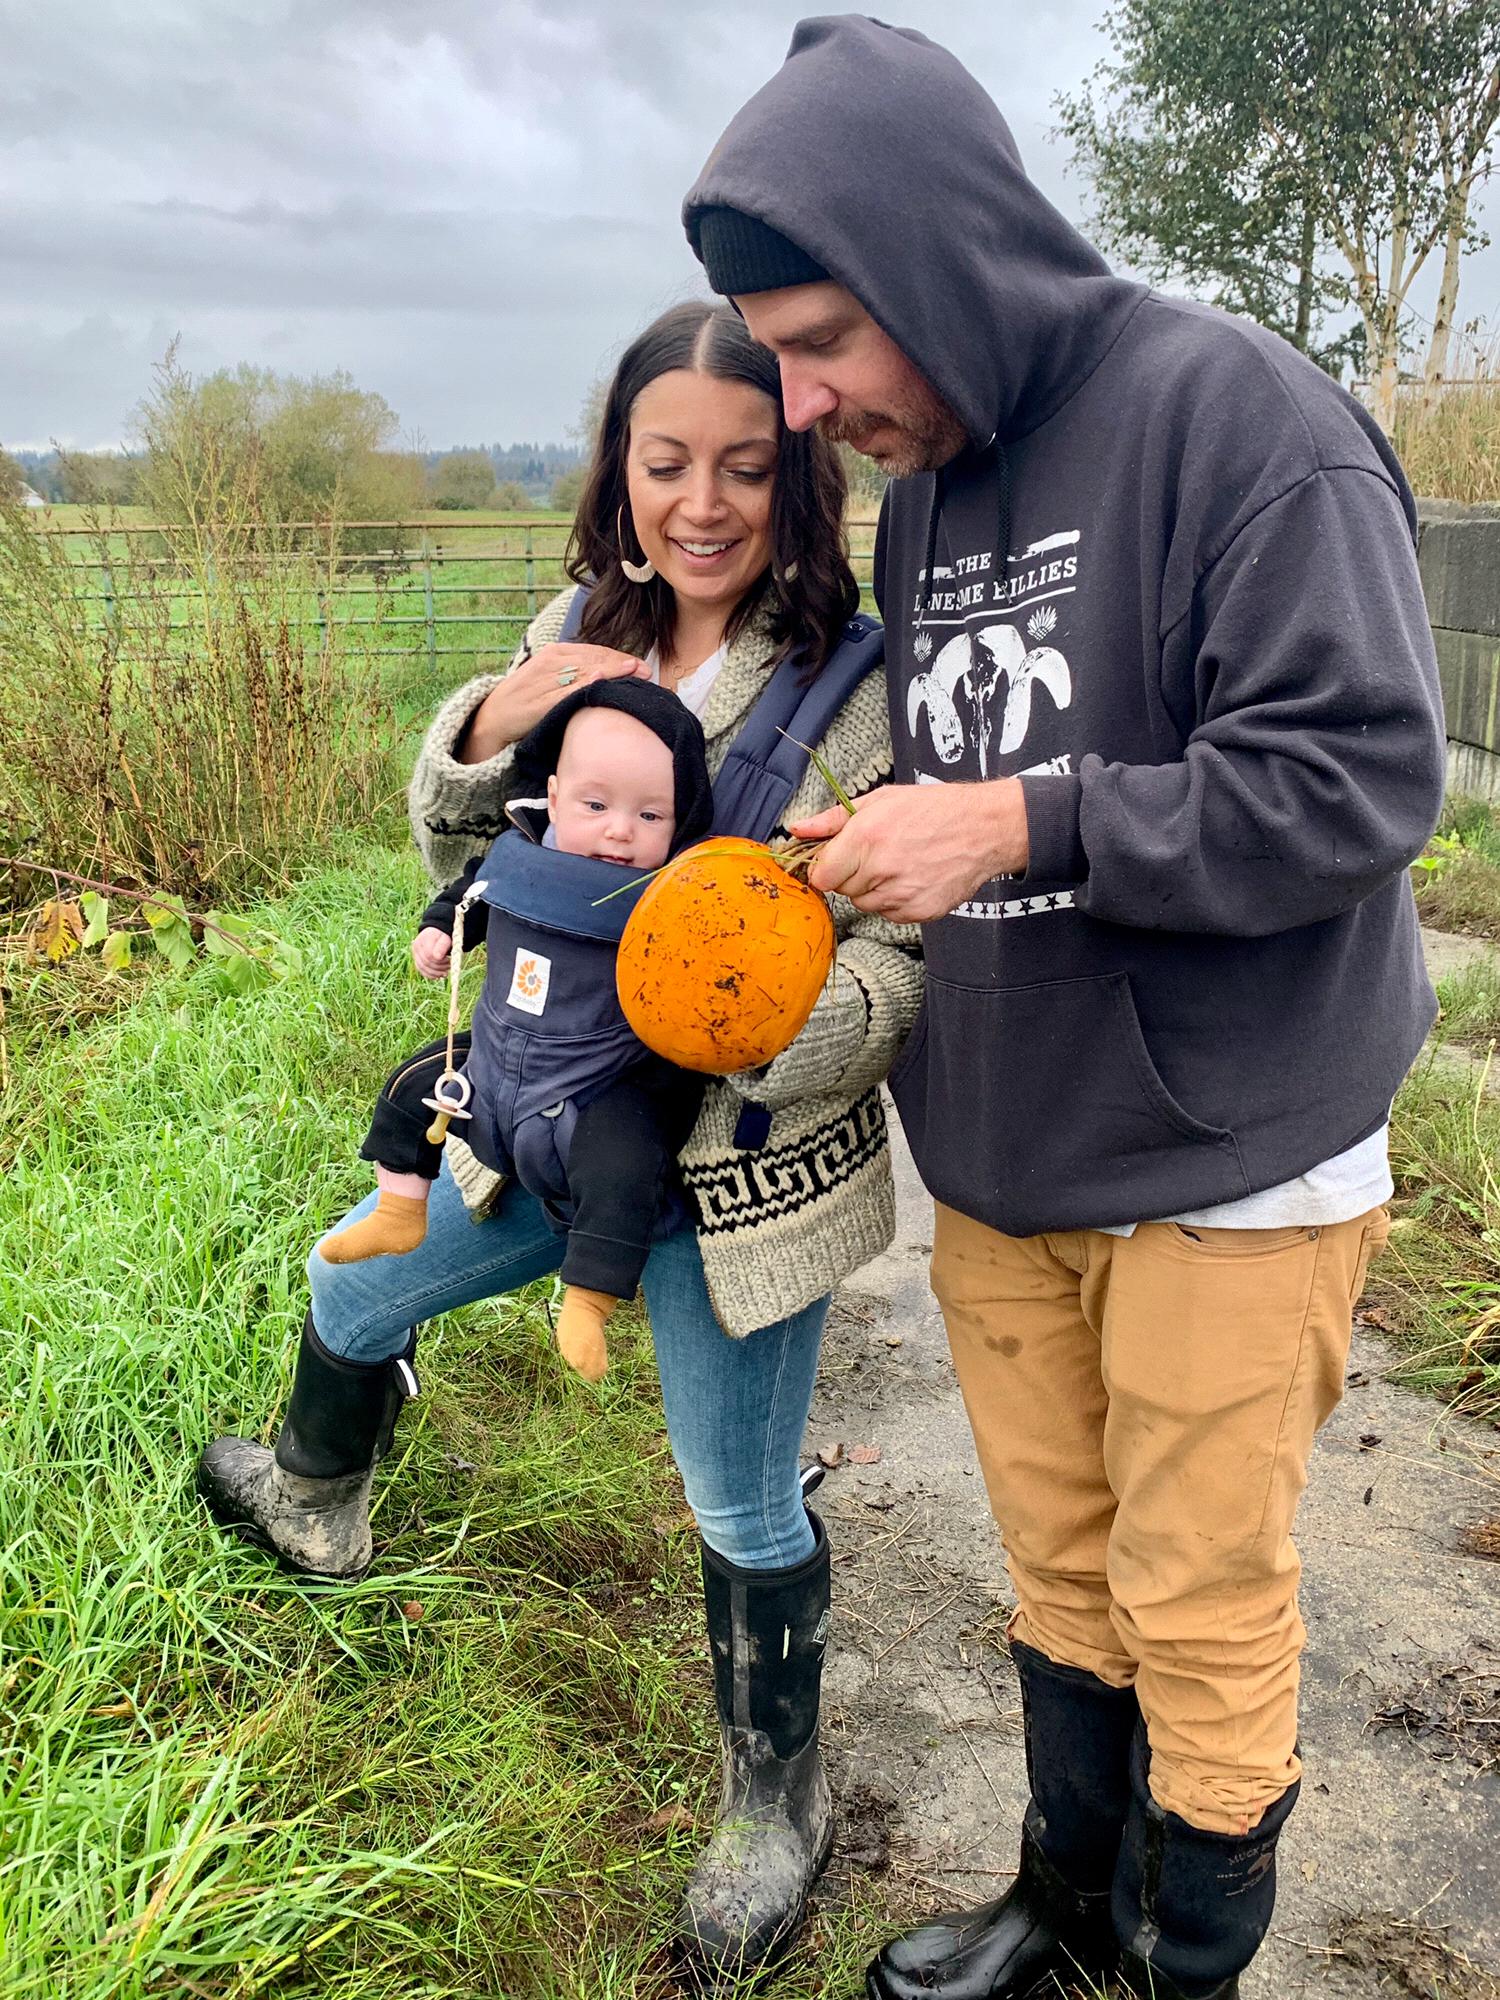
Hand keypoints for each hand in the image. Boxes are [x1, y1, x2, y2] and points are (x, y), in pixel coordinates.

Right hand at [412, 926, 451, 979]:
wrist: (436, 933)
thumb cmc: (443, 936)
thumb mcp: (445, 938)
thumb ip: (442, 946)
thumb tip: (438, 957)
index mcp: (423, 939)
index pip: (430, 955)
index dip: (440, 961)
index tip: (450, 960)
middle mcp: (416, 946)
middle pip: (426, 962)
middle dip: (439, 967)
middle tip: (449, 967)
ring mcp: (415, 954)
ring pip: (422, 968)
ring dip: (435, 973)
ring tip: (445, 972)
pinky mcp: (416, 959)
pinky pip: (421, 970)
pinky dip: (430, 975)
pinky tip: (438, 976)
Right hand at [458, 643, 651, 763]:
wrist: (493, 717)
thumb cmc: (528, 699)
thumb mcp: (552, 679)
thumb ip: (577, 674)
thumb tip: (609, 675)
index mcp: (556, 652)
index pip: (594, 651)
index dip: (619, 658)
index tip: (641, 665)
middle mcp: (551, 661)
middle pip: (594, 659)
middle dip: (621, 664)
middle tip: (646, 671)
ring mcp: (544, 679)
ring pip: (584, 671)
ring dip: (611, 671)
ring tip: (634, 673)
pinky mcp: (539, 699)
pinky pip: (565, 691)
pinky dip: (583, 685)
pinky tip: (600, 681)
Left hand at [791, 781, 1029, 922]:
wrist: (983, 828)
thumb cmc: (932, 808)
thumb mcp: (880, 800)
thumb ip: (833, 819)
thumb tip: (797, 829)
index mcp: (866, 837)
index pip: (821, 875)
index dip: (826, 868)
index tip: (837, 860)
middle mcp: (881, 869)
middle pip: (842, 890)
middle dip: (851, 875)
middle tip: (876, 854)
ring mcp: (901, 894)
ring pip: (865, 903)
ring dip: (873, 888)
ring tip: (899, 863)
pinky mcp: (919, 911)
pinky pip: (889, 913)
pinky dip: (895, 900)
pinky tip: (913, 877)